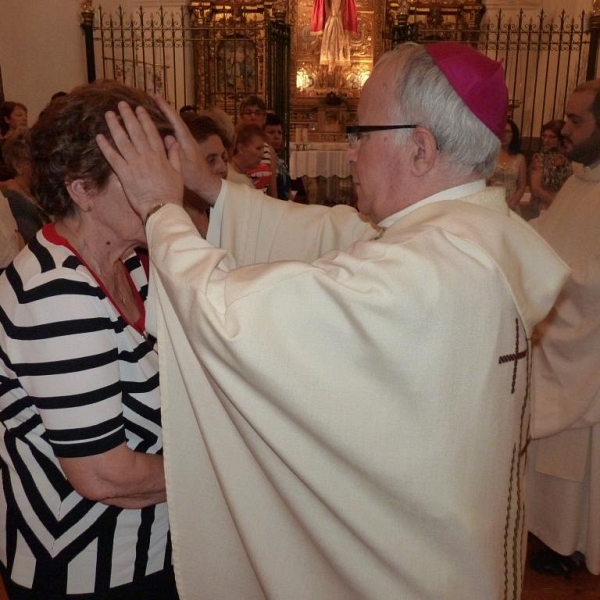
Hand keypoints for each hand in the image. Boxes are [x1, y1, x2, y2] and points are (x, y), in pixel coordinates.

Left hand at [96, 101, 183, 221]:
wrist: (162, 208)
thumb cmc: (171, 193)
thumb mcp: (178, 172)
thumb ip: (174, 155)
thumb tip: (172, 140)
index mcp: (159, 155)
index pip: (150, 132)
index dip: (144, 119)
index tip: (139, 109)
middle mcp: (146, 156)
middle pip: (135, 132)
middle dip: (127, 117)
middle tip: (121, 105)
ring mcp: (134, 164)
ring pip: (122, 141)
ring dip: (115, 126)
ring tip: (109, 115)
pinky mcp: (124, 174)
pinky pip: (113, 157)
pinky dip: (105, 147)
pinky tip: (99, 137)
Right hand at [153, 95, 222, 205]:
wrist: (205, 184)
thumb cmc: (194, 177)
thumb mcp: (183, 166)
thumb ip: (176, 151)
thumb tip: (168, 136)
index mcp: (186, 141)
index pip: (176, 120)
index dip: (166, 109)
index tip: (157, 97)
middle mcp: (187, 139)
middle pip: (175, 119)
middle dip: (165, 108)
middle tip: (153, 98)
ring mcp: (187, 143)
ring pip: (175, 125)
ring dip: (166, 116)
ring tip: (155, 107)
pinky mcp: (185, 148)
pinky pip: (174, 132)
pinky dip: (167, 125)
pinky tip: (159, 125)